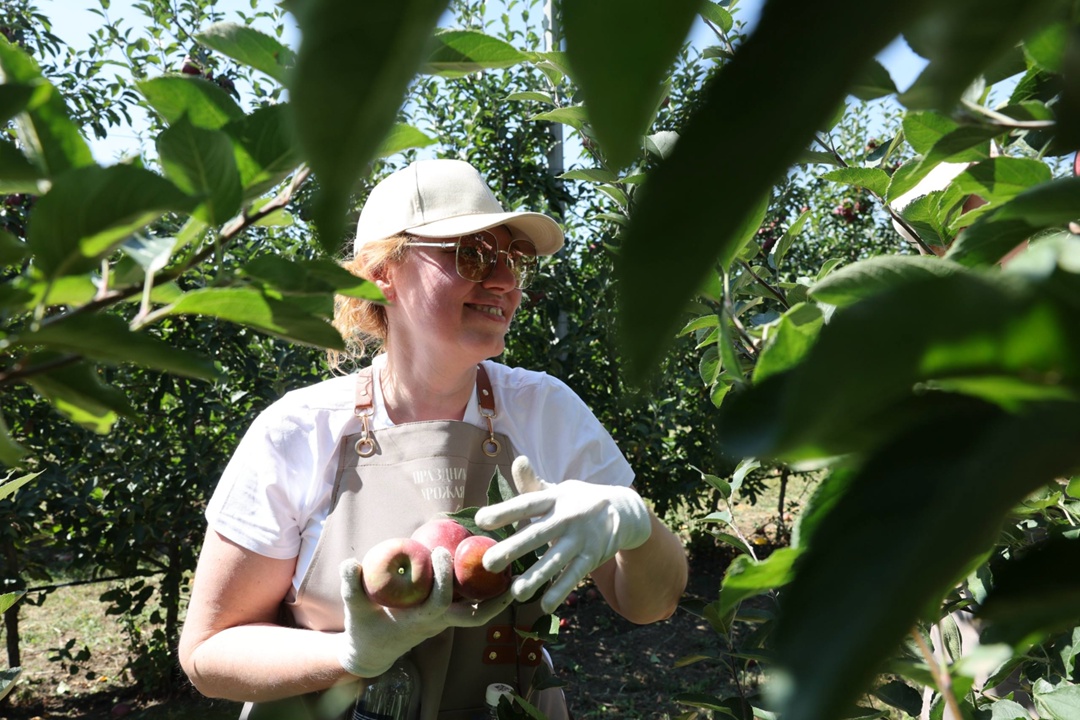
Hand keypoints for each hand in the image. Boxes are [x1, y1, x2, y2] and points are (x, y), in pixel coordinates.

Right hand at [337, 547, 513, 676]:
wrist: (372, 653)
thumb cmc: (364, 627)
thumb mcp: (354, 607)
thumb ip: (351, 585)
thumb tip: (350, 562)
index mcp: (417, 621)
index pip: (438, 601)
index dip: (442, 578)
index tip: (441, 551)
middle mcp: (437, 624)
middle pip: (470, 614)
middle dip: (485, 593)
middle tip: (493, 562)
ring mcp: (444, 624)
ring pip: (478, 616)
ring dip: (497, 600)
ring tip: (516, 577)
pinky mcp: (446, 619)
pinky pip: (472, 610)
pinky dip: (487, 598)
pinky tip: (498, 579)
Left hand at [474, 456, 651, 613]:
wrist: (622, 510)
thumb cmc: (577, 500)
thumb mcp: (557, 490)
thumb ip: (532, 482)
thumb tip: (517, 460)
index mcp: (555, 498)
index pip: (527, 504)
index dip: (505, 511)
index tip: (481, 520)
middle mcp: (568, 517)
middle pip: (538, 534)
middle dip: (513, 549)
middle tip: (488, 564)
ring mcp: (581, 538)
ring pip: (556, 560)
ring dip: (536, 577)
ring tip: (515, 592)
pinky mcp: (592, 557)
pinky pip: (574, 576)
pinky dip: (561, 591)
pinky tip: (545, 606)